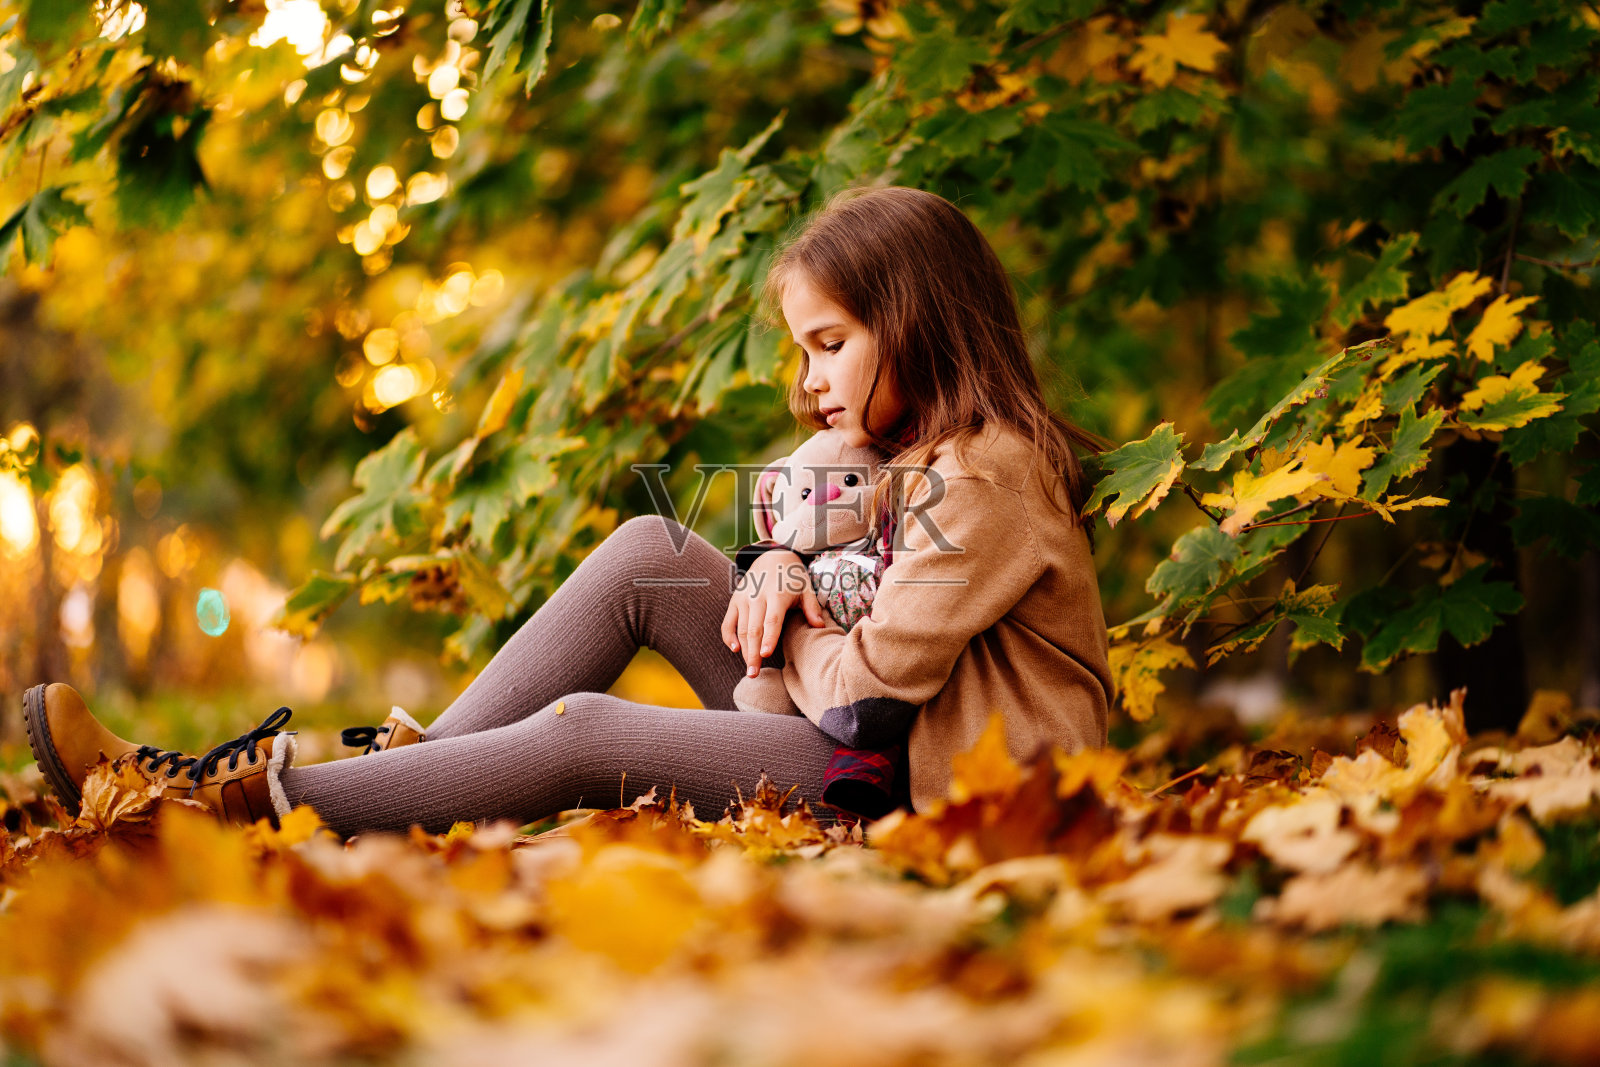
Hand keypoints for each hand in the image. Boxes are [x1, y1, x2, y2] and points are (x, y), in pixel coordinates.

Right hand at [721, 549, 826, 676]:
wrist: (772, 557)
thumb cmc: (793, 578)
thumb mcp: (807, 588)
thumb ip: (812, 607)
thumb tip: (820, 626)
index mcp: (777, 595)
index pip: (771, 619)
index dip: (769, 637)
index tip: (766, 655)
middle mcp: (757, 597)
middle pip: (754, 629)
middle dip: (753, 653)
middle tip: (754, 674)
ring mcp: (744, 599)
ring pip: (741, 629)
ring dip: (744, 651)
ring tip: (750, 670)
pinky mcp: (735, 601)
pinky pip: (728, 622)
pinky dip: (729, 636)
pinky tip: (735, 650)